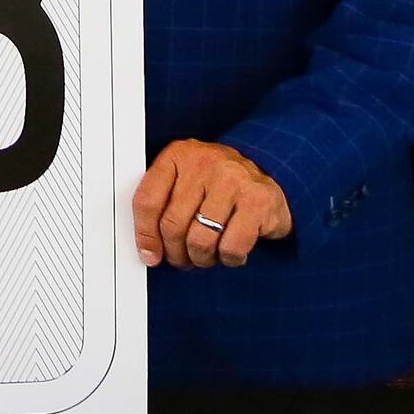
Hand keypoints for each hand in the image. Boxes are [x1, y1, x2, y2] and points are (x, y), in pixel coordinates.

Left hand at [130, 139, 291, 269]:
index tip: (150, 254)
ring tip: (208, 254)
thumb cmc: (219, 186)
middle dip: (176, 253)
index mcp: (179, 154)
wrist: (269, 177)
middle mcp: (204, 162)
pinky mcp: (257, 200)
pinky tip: (232, 249)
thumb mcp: (186, 183)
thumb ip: (163, 206)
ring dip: (202, 259)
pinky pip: (231, 248)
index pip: (148, 200)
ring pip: (200, 241)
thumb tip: (148, 250)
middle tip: (183, 258)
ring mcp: (233, 179)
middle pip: (172, 225)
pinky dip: (230, 259)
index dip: (145, 235)